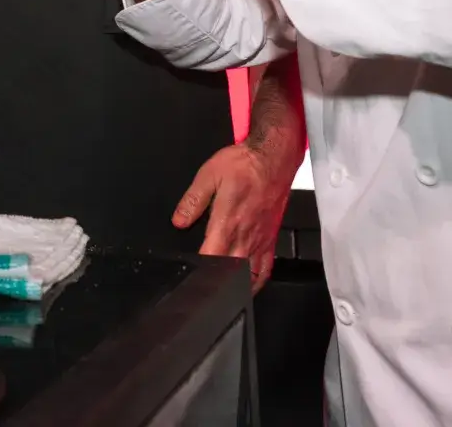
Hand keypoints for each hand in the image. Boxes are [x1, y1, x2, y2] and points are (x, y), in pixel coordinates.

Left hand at [174, 142, 290, 292]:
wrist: (273, 159)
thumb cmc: (243, 164)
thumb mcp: (209, 174)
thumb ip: (193, 200)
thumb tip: (179, 221)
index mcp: (227, 221)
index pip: (213, 256)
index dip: (202, 270)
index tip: (192, 278)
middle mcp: (245, 235)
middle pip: (231, 271)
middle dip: (218, 282)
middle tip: (205, 290)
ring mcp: (260, 239)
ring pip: (249, 275)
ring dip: (236, 286)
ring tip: (223, 293)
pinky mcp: (271, 239)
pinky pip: (266, 268)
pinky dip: (257, 281)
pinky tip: (248, 286)